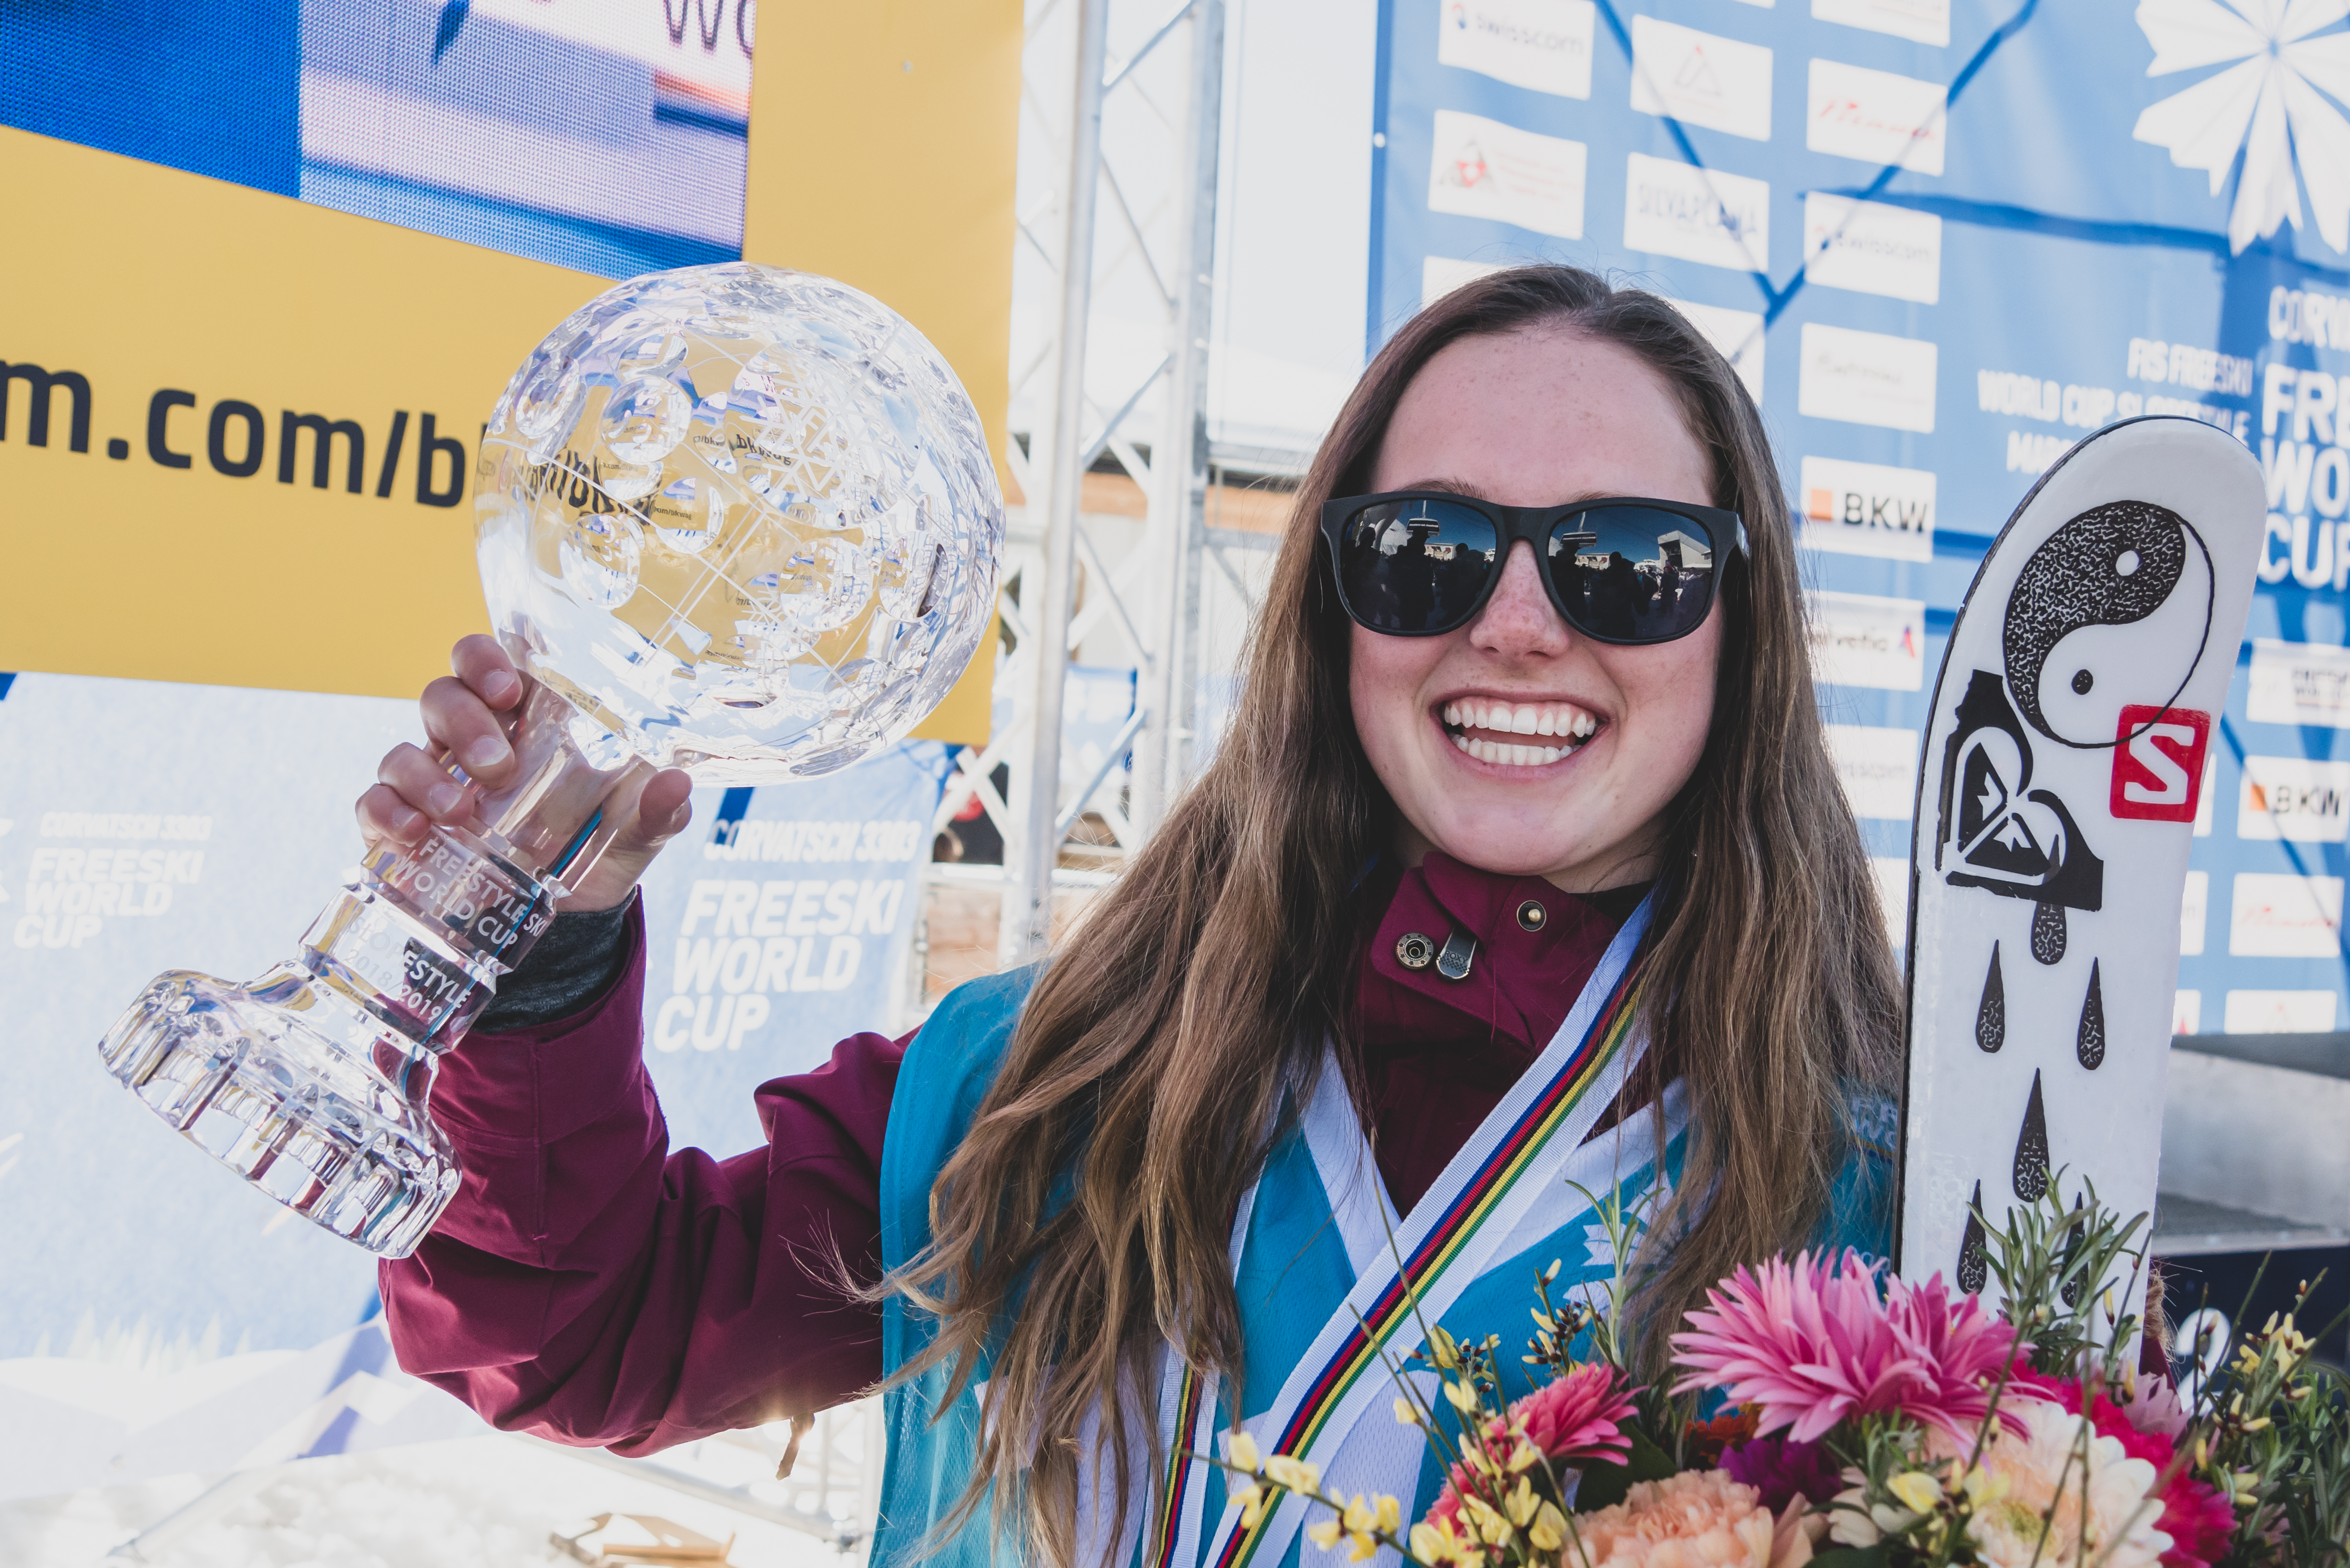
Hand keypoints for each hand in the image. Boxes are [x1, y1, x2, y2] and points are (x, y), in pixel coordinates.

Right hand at [356, 635, 694, 912]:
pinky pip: (374, 804)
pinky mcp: (401, 827)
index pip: (491, 664)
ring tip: (460, 811)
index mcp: (524, 724)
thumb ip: (656, 811)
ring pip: (402, 749)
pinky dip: (386, 813)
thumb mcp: (634, 835)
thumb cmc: (596, 852)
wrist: (563, 923)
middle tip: (497, 765)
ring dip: (424, 774)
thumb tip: (675, 784)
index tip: (508, 686)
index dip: (486, 658)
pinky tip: (413, 833)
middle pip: (443, 695)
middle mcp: (470, 741)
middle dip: (464, 721)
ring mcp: (430, 782)